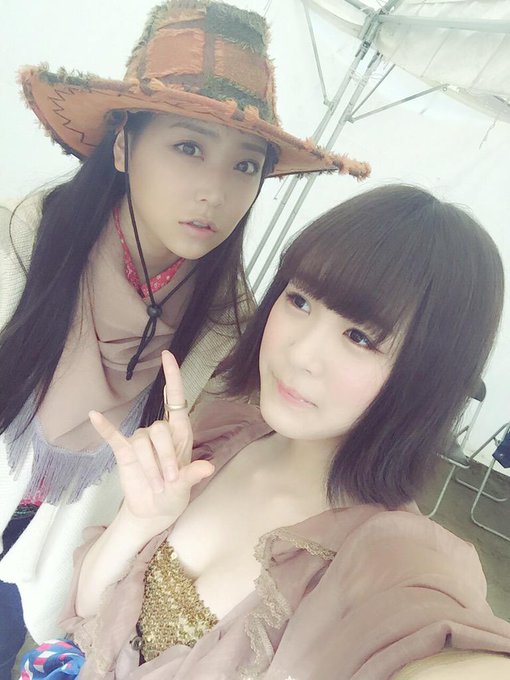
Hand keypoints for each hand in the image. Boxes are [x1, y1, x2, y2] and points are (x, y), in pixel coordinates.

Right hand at [89, 351, 213, 528]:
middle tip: (170, 483)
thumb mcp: (187, 487)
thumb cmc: (174, 495)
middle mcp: (160, 433)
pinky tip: (94, 415)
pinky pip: (113, 437)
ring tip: (157, 486)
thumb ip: (193, 475)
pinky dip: (105, 427)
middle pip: (159, 429)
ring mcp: (140, 442)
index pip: (176, 399)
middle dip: (166, 458)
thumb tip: (207, 468)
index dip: (173, 377)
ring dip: (150, 467)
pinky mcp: (124, 452)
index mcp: (180, 433)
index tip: (168, 355)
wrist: (153, 512)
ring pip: (142, 442)